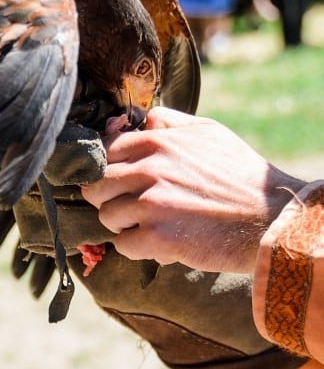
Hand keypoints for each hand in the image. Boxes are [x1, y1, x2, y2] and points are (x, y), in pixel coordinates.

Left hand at [81, 107, 304, 272]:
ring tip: (150, 225)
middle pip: (97, 185)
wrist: (271, 217)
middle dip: (110, 197)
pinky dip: (136, 248)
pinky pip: (122, 245)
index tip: (121, 182)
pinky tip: (159, 243)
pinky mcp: (158, 238)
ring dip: (123, 224)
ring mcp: (151, 204)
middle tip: (131, 207)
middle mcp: (149, 169)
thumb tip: (139, 120)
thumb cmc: (241, 174)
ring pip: (106, 216)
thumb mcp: (208, 131)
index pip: (105, 151)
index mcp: (157, 141)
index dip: (109, 169)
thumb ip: (168, 122)